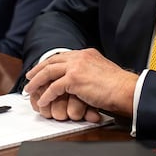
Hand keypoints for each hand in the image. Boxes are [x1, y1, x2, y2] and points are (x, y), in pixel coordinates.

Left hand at [23, 49, 137, 118]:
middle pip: (52, 61)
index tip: (42, 69)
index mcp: (86, 54)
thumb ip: (90, 71)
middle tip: (29, 77)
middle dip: (38, 70)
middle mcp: (80, 57)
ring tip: (29, 89)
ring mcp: (76, 66)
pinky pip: (54, 87)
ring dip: (36, 82)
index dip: (50, 63)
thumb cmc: (119, 86)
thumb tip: (83, 80)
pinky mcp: (74, 79)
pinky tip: (42, 101)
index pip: (62, 56)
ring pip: (49, 72)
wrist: (126, 89)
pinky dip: (46, 95)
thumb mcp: (102, 71)